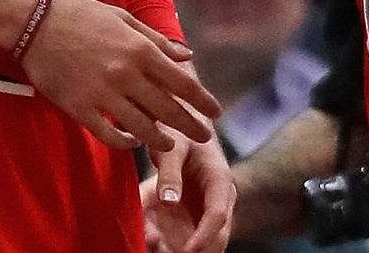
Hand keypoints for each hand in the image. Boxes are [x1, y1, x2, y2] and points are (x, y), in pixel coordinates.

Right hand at [20, 0, 221, 152]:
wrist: (36, 22)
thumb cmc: (82, 15)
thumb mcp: (124, 18)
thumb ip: (157, 40)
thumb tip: (187, 54)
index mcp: (139, 49)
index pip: (181, 82)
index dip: (202, 100)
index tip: (216, 112)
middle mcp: (125, 74)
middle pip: (167, 109)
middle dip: (190, 125)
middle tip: (205, 137)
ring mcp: (102, 93)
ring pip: (141, 127)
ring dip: (160, 139)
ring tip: (170, 145)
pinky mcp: (79, 108)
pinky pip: (108, 134)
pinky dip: (125, 143)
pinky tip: (134, 142)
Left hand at [145, 128, 236, 252]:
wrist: (181, 128)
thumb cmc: (179, 134)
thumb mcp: (173, 147)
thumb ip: (170, 172)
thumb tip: (169, 201)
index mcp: (219, 181)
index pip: (218, 214)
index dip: (205, 236)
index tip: (189, 251)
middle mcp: (217, 200)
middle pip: (216, 237)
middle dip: (195, 251)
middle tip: (165, 250)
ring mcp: (205, 211)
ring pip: (201, 243)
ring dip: (180, 249)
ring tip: (153, 242)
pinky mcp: (191, 217)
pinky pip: (184, 238)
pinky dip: (168, 243)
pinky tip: (149, 237)